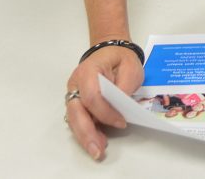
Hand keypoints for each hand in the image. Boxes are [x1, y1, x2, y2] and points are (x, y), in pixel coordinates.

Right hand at [64, 45, 144, 159]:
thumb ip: (125, 86)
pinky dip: (86, 132)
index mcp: (88, 71)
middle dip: (86, 133)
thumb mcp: (130, 67)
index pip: (92, 96)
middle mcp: (76, 84)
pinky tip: (97, 141)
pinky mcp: (77, 104)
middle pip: (76, 112)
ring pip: (74, 119)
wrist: (110, 54)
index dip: (105, 113)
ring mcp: (74, 94)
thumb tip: (119, 107)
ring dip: (85, 137)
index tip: (121, 122)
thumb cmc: (120, 59)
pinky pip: (78, 120)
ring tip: (98, 150)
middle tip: (98, 151)